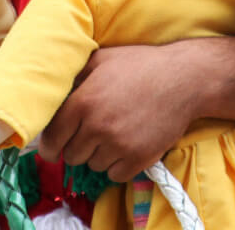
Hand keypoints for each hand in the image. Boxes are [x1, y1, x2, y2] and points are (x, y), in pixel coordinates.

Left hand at [37, 44, 199, 182]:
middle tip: (92, 133)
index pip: (52, 137)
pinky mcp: (139, 158)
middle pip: (71, 155)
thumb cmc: (140, 65)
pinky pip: (115, 175)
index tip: (53, 149)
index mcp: (83, 101)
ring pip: (93, 166)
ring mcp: (119, 145)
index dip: (50, 146)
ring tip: (114, 134)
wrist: (184, 79)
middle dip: (78, 146)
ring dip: (99, 155)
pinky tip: (127, 145)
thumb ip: (73, 76)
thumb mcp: (100, 59)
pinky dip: (118, 165)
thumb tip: (50, 91)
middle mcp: (98, 126)